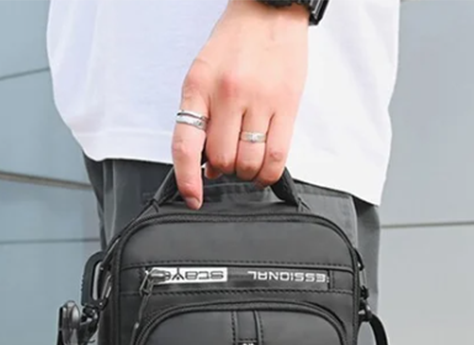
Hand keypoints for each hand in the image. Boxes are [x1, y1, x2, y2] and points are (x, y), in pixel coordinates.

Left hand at [172, 0, 308, 208]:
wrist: (269, 11)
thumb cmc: (235, 44)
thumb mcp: (204, 75)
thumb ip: (202, 119)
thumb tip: (207, 167)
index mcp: (198, 87)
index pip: (187, 145)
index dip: (187, 179)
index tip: (193, 198)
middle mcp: (227, 94)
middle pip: (222, 160)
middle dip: (224, 168)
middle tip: (229, 157)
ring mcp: (259, 100)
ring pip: (249, 162)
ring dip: (247, 172)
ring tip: (249, 160)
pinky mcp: (286, 106)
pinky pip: (277, 157)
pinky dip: (269, 173)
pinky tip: (265, 169)